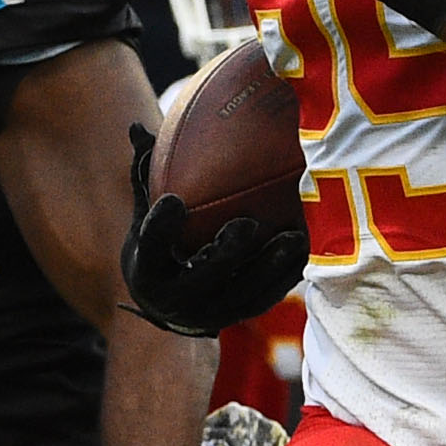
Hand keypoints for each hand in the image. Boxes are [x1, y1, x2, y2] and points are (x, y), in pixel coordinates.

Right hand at [121, 122, 311, 335]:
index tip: (175, 200)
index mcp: (147, 269)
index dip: (161, 227)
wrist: (168, 305)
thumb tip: (137, 127)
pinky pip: (267, 299)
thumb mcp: (144, 215)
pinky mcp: (238, 318)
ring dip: (271, 267)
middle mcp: (176, 299)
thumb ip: (146, 176)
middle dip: (226, 253)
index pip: (151, 247)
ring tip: (295, 237)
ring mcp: (210, 313)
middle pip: (204, 276)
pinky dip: (287, 276)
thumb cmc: (158, 246)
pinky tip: (308, 249)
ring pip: (243, 294)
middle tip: (248, 224)